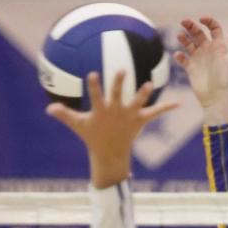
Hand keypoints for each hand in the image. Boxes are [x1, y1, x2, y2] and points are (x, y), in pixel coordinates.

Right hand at [47, 71, 177, 188]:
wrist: (111, 156)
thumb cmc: (93, 137)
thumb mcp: (78, 126)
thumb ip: (64, 115)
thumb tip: (48, 108)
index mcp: (102, 111)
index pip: (96, 96)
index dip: (95, 86)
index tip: (93, 74)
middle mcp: (116, 112)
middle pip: (118, 95)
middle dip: (119, 84)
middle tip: (122, 71)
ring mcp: (129, 116)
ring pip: (137, 102)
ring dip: (143, 93)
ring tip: (149, 84)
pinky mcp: (140, 121)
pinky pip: (155, 113)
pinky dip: (166, 108)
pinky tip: (178, 103)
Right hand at [175, 17, 227, 120]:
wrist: (215, 97)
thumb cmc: (224, 79)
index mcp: (218, 46)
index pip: (214, 28)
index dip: (208, 21)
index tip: (201, 20)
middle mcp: (208, 51)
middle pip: (198, 33)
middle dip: (191, 26)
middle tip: (184, 22)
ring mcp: (198, 59)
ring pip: (189, 43)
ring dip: (183, 38)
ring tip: (180, 36)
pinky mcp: (191, 68)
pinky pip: (183, 59)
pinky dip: (179, 56)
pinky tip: (178, 55)